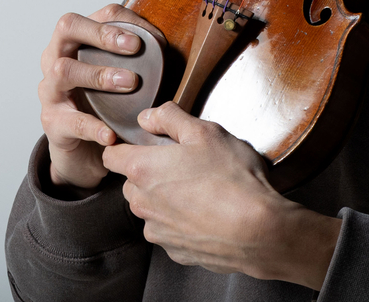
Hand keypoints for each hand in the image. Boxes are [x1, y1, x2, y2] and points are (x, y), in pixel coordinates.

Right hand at [37, 3, 150, 190]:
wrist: (80, 151)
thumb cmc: (101, 105)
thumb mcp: (117, 76)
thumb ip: (136, 59)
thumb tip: (170, 47)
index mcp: (76, 42)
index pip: (98, 15)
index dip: (127, 20)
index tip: (154, 36)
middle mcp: (56, 59)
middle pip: (68, 27)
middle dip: (103, 33)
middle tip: (135, 47)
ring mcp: (50, 91)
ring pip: (64, 70)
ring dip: (99, 74)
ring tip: (129, 83)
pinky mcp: (52, 123)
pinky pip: (70, 121)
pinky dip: (93, 126)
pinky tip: (110, 133)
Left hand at [102, 103, 341, 289]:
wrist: (257, 230)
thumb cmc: (233, 178)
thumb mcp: (206, 132)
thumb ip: (170, 118)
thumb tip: (147, 117)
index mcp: (143, 170)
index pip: (111, 156)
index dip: (125, 147)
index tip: (145, 145)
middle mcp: (143, 203)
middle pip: (131, 182)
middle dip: (150, 172)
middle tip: (184, 163)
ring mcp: (157, 230)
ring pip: (150, 208)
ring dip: (165, 198)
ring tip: (201, 189)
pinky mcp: (174, 250)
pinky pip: (169, 230)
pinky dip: (181, 221)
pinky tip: (207, 212)